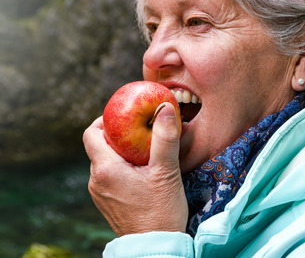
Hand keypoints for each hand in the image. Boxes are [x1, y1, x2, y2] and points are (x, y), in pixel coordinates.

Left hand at [83, 103, 187, 235]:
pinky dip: (122, 167)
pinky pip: (109, 176)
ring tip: (145, 152)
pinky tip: (142, 172)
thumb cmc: (161, 212)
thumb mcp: (166, 172)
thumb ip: (164, 138)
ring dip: (121, 152)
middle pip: (99, 146)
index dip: (106, 119)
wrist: (155, 248)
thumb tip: (164, 108)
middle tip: (141, 131)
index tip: (126, 116)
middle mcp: (96, 181)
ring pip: (105, 162)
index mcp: (105, 170)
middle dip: (119, 135)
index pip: (91, 133)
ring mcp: (99, 194)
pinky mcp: (107, 203)